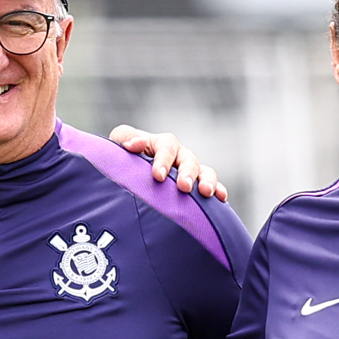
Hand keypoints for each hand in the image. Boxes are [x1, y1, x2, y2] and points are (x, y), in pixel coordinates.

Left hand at [109, 125, 227, 202]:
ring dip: (207, 181)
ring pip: (204, 172)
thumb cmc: (122, 160)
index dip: (163, 160)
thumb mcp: (117, 145)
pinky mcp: (196, 187)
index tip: (158, 176)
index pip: (166, 147)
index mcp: (161, 144)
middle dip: (187, 173)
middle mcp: (179, 156)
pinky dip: (219, 191)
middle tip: (183, 187)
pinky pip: (212, 187)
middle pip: (188, 160)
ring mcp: (189, 172)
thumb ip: (125, 139)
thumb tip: (137, 143)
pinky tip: (221, 199)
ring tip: (206, 193)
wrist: (127, 177)